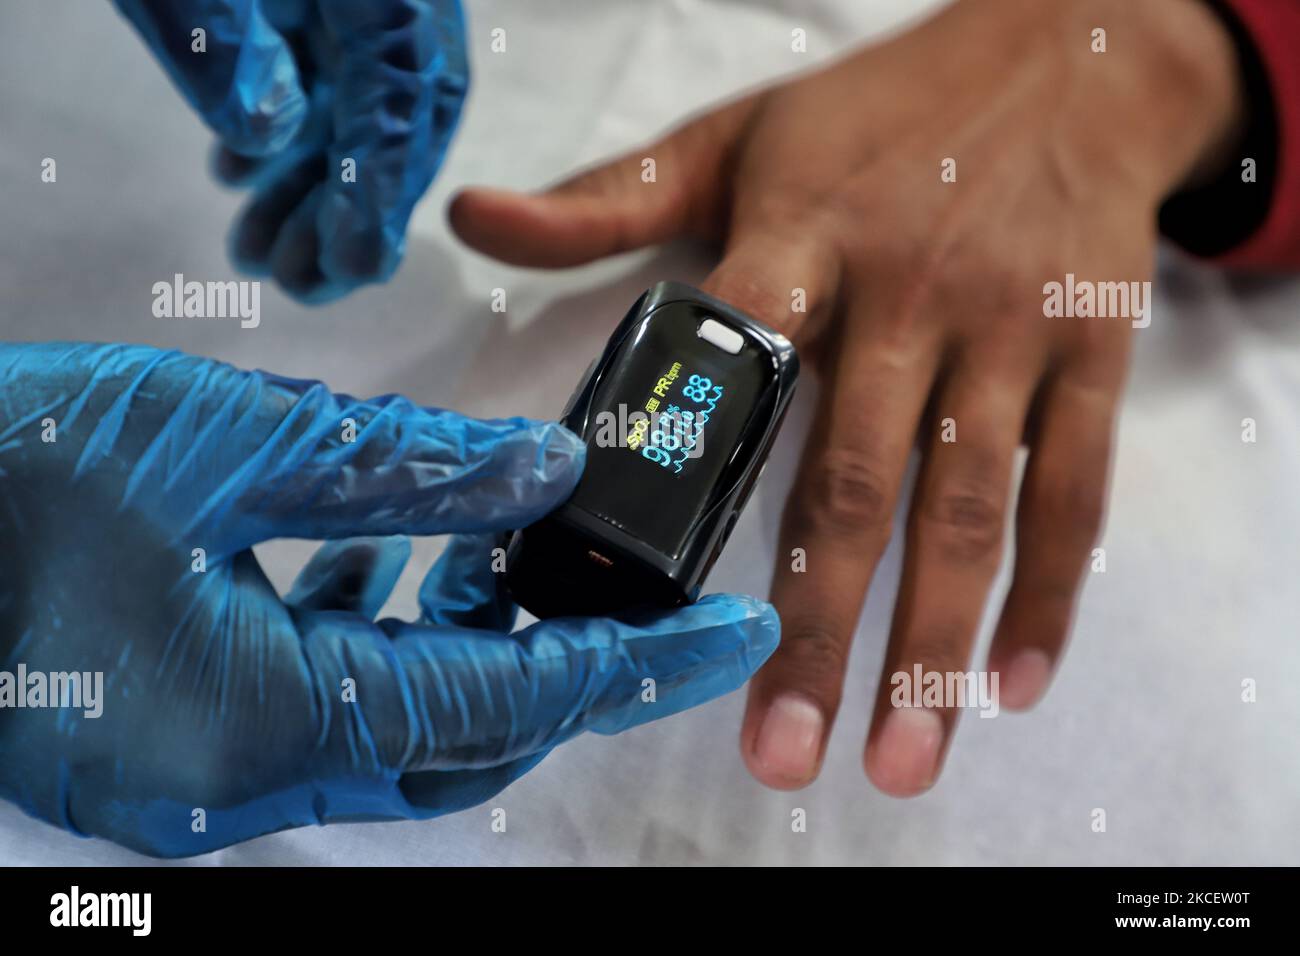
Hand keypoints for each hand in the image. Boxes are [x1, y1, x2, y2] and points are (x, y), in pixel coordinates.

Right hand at [0, 343, 777, 855]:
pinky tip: (379, 562)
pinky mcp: (172, 747)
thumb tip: (536, 474)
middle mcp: (240, 783)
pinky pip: (320, 713)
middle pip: (466, 739)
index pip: (513, 704)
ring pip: (396, 732)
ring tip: (500, 551)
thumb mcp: (223, 444)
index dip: (635, 662)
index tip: (726, 632)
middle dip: (560, 660)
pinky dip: (377, 644)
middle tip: (627, 587)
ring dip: (466, 648)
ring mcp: (200, 778)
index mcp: (266, 727)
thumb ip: (401, 468)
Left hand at [114, 0, 467, 302]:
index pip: (405, 90)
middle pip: (397, 105)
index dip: (385, 186)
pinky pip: (319, 68)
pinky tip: (242, 172)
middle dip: (354, 203)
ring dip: (312, 181)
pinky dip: (287, 129)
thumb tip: (269, 136)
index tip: (359, 260)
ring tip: (262, 250)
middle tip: (311, 280)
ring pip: (355, 96)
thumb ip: (223, 45)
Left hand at [446, 0, 1243, 793]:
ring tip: (901, 758)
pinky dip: (1048, 594)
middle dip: (820, 631)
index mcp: (804, 241)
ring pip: (968, 508)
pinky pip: (1074, 490)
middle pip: (855, 483)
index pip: (736, 367)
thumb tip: (475, 220)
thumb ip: (606, 199)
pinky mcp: (1093, 352)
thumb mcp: (735, 137)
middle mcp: (910, 293)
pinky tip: (1010, 685)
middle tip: (785, 752)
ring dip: (934, 647)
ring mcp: (1010, 328)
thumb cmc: (880, 115)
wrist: (1068, 57)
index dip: (692, 480)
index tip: (659, 596)